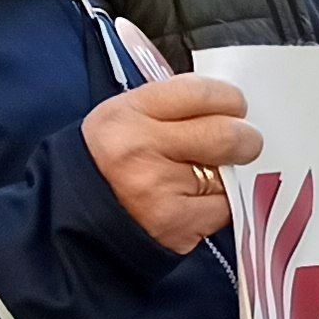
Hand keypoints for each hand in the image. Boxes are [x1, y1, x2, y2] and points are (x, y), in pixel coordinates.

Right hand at [85, 76, 258, 252]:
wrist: (75, 218)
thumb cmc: (110, 162)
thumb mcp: (126, 118)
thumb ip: (175, 106)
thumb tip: (231, 107)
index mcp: (128, 115)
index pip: (202, 93)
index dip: (230, 99)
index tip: (235, 107)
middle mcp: (140, 150)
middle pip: (227, 134)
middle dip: (243, 139)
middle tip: (240, 143)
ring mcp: (159, 190)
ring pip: (230, 175)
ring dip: (228, 176)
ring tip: (203, 176)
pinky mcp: (177, 225)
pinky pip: (225, 209)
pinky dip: (219, 206)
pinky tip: (195, 203)